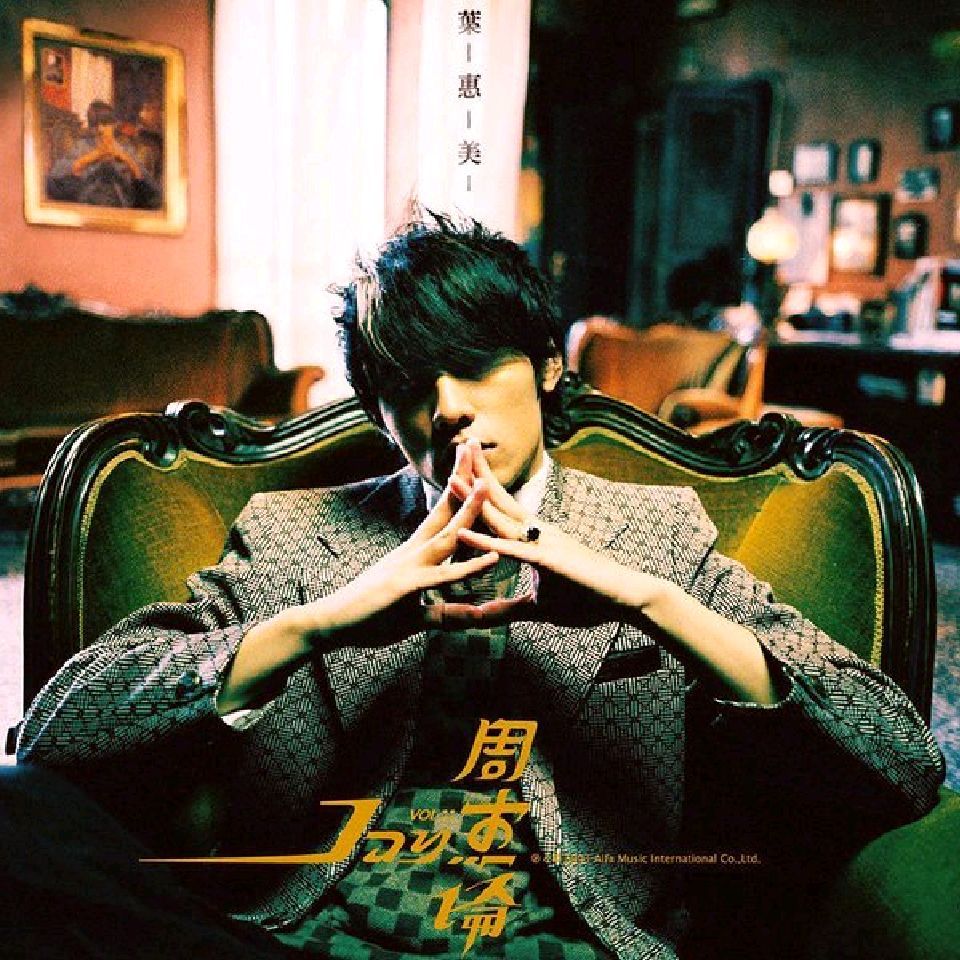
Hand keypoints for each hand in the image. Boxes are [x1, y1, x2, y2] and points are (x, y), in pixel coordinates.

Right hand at [304, 445, 529, 648]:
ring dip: (467, 510)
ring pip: (447, 536)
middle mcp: (413, 553)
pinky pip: (444, 577)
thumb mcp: (416, 614)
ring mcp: (409, 568)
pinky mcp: (407, 588)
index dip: (455, 488)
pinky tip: (492, 558)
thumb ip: (447, 612)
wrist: (329, 623)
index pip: (439, 514)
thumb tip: (471, 613)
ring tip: (487, 485)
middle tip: (475, 446)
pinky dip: (469, 568)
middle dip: (460, 479)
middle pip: (444, 511)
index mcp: (414, 553)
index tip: (468, 462)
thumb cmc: (369, 616)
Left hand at [448, 442, 658, 628]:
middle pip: (500, 500)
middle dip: (476, 476)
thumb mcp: (538, 607)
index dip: (482, 487)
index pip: (503, 507)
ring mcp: (543, 542)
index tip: (461, 468)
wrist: (626, 598)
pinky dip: (486, 541)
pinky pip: (511, 549)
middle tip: (457, 449)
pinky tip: (464, 532)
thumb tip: (482, 613)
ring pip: (501, 518)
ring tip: (450, 479)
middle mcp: (538, 532)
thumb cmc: (588, 599)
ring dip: (474, 499)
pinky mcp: (548, 560)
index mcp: (535, 537)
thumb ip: (508, 608)